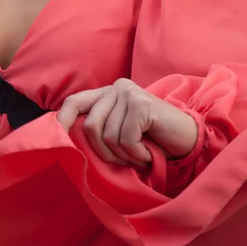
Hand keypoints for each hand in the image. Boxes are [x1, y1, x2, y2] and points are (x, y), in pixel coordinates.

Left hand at [57, 79, 197, 165]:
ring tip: (140, 152)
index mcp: (107, 93)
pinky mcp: (142, 105)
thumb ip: (99, 128)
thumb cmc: (151, 140)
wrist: (188, 140)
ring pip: (109, 136)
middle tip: (126, 157)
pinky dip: (137, 154)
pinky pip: (126, 139)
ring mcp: (129, 93)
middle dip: (105, 152)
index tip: (58, 140)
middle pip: (91, 126)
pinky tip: (149, 151)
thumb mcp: (120, 132)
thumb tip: (66, 138)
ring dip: (124, 155)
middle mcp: (116, 87)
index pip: (74, 102)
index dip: (63, 120)